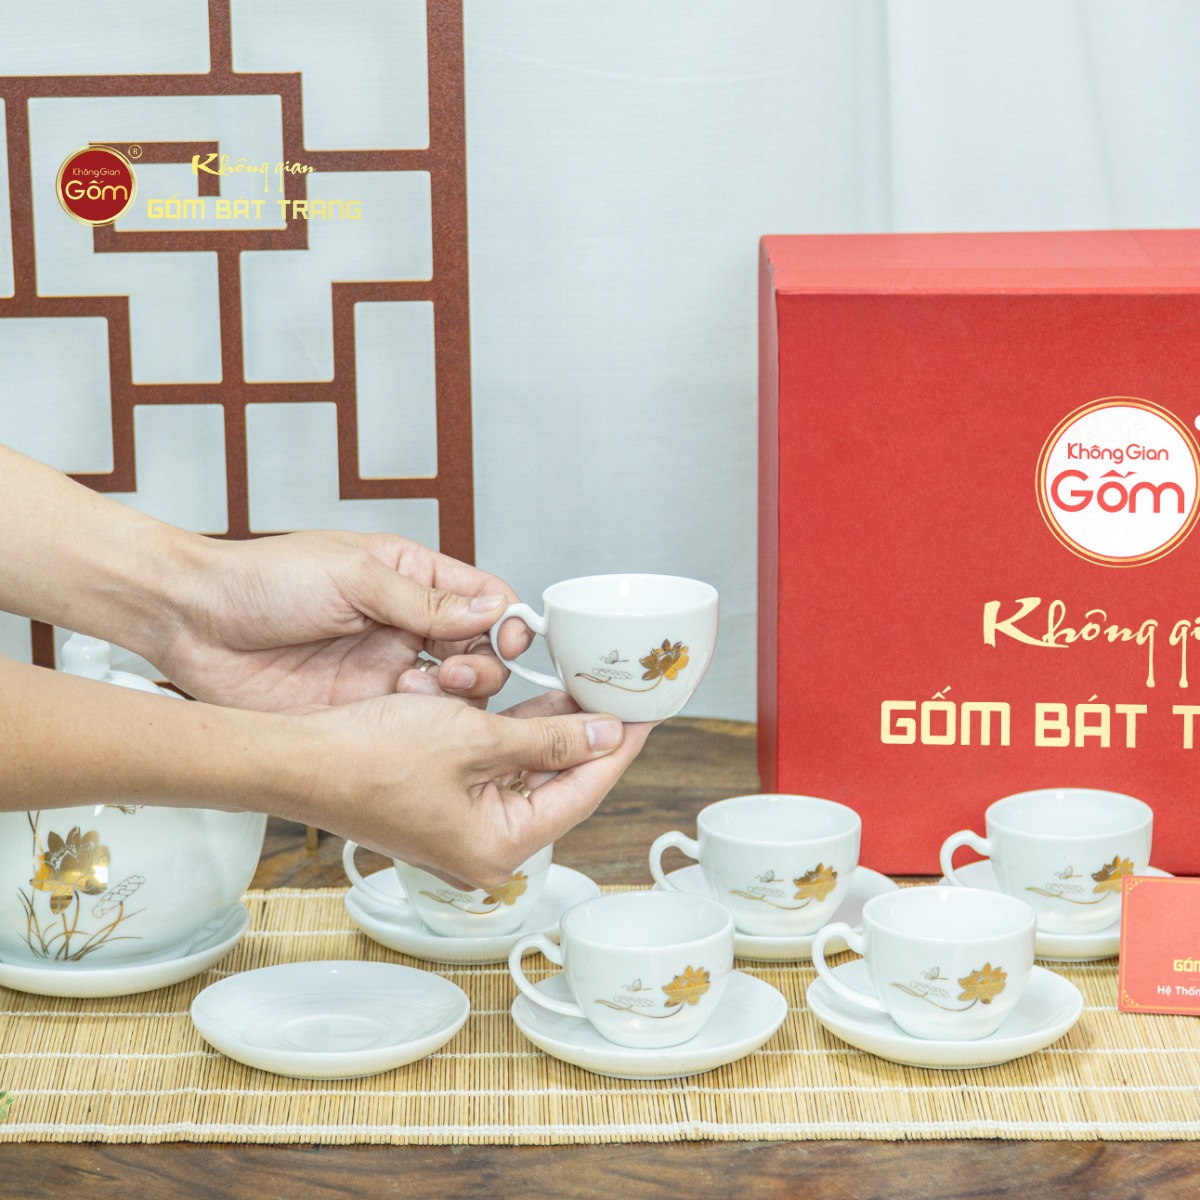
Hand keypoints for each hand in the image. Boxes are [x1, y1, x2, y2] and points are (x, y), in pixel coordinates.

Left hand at [155, 530, 528, 711]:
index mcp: (410, 579)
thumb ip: (427, 600)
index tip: (512, 638)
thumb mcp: (354, 576)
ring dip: (457, 697)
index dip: (507, 620)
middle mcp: (406, 627)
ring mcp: (386, 672)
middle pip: (479, 651)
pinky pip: (414, 726)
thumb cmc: (263, 580)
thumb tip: (493, 609)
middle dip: (483, 664)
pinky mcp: (363, 712)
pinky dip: (425, 726)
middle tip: (456, 671)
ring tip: (427, 694)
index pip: (483, 598)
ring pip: (454, 695)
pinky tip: (407, 716)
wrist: (194, 624)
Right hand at [298, 690, 653, 886]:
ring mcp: (460, 829)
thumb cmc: (368, 758)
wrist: (295, 760)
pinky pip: (492, 769)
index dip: (617, 748)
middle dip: (586, 736)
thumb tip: (603, 737)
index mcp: (499, 847)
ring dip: (548, 731)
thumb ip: (546, 740)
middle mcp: (483, 848)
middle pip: (556, 784)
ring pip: (524, 773)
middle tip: (618, 696)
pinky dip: (511, 736)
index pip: (582, 792)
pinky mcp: (440, 806)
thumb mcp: (474, 739)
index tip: (645, 716)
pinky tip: (532, 701)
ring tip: (583, 688)